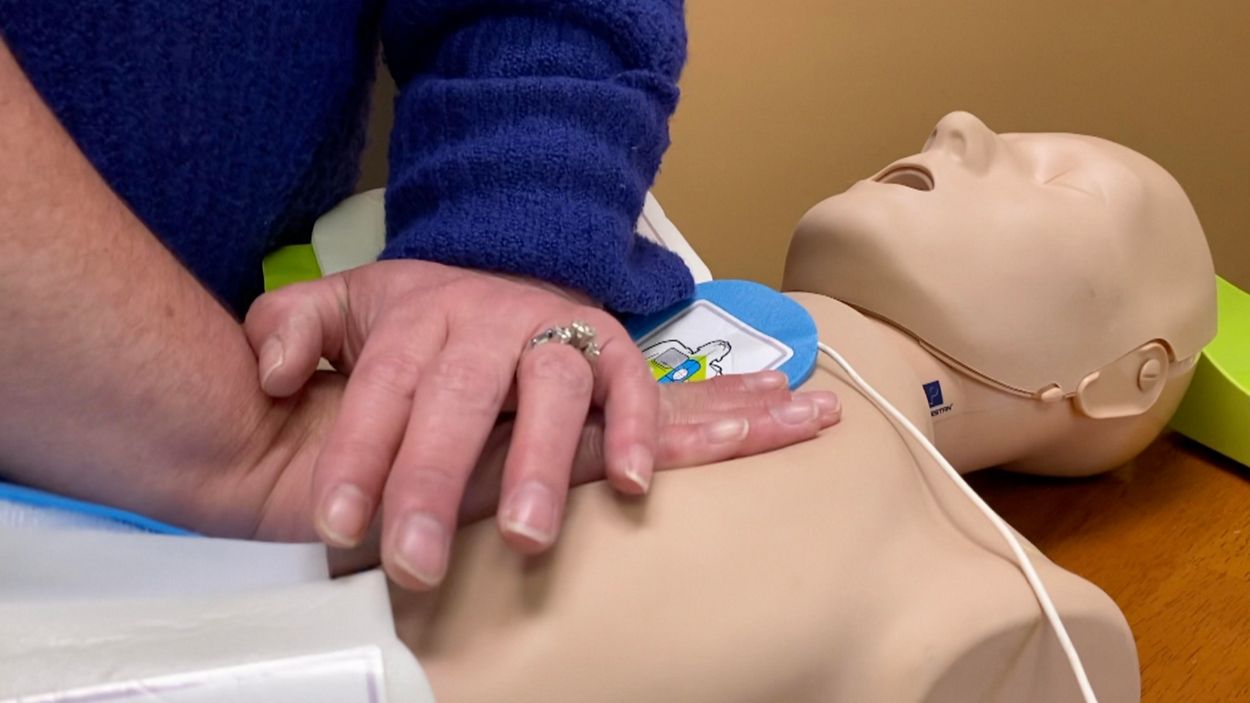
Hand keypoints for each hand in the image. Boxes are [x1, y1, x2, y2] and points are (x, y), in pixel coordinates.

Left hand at [245, 260, 839, 588]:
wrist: (511, 258)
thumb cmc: (423, 314)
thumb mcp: (345, 303)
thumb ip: (289, 327)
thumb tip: (271, 375)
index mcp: (416, 316)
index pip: (382, 384)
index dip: (358, 455)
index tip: (337, 526)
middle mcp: (488, 321)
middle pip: (460, 396)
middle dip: (436, 480)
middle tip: (416, 563)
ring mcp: (555, 331)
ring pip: (551, 388)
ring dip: (539, 462)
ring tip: (523, 537)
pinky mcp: (612, 347)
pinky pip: (630, 384)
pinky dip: (632, 429)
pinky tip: (626, 484)